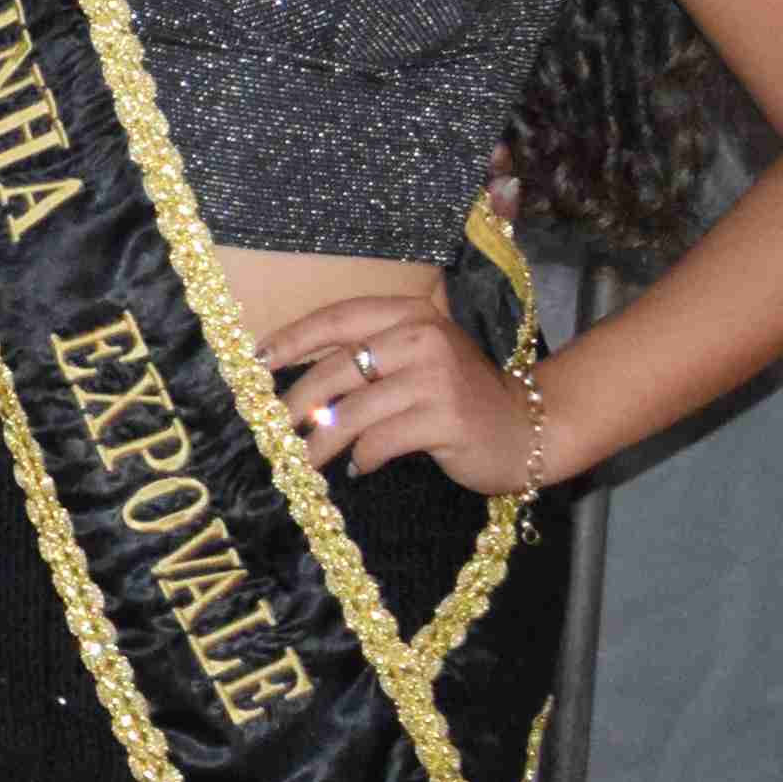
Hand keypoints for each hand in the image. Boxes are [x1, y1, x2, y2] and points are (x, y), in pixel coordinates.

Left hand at [258, 283, 539, 492]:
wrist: (528, 428)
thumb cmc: (457, 396)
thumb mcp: (416, 359)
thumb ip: (367, 356)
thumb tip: (289, 377)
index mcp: (410, 315)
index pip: (337, 319)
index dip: (291, 340)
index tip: (254, 362)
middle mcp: (422, 338)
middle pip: (335, 370)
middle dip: (295, 403)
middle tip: (272, 429)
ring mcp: (436, 378)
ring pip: (351, 412)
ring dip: (319, 443)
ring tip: (305, 460)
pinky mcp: (445, 419)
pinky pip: (379, 442)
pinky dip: (362, 458)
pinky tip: (360, 467)